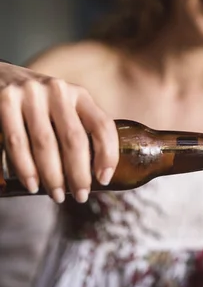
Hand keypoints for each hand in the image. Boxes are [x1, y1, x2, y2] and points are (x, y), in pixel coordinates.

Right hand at [0, 63, 118, 202]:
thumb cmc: (37, 103)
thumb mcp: (63, 107)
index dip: (108, 155)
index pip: (102, 125)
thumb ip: (77, 127)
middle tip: (80, 196)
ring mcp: (31, 93)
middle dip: (79, 174)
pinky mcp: (6, 100)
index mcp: (79, 94)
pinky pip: (18, 141)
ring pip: (46, 144)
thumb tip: (95, 174)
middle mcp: (58, 90)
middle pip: (74, 139)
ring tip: (57, 196)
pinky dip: (26, 168)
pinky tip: (32, 184)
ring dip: (53, 176)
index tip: (103, 180)